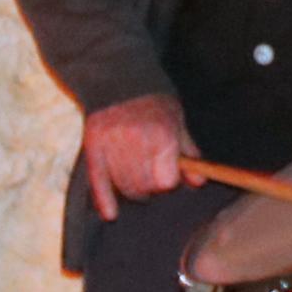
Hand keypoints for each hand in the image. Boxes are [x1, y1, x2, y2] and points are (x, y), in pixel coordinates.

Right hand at [82, 92, 194, 222]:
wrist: (118, 76)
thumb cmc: (153, 101)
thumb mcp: (177, 121)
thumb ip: (188, 152)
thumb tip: (199, 182)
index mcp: (161, 134)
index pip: (166, 180)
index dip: (168, 181)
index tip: (168, 176)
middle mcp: (136, 140)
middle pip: (144, 186)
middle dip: (150, 188)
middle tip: (150, 177)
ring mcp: (112, 144)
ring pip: (124, 186)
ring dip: (132, 190)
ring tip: (135, 182)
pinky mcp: (93, 146)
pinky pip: (98, 180)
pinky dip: (104, 199)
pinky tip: (111, 214)